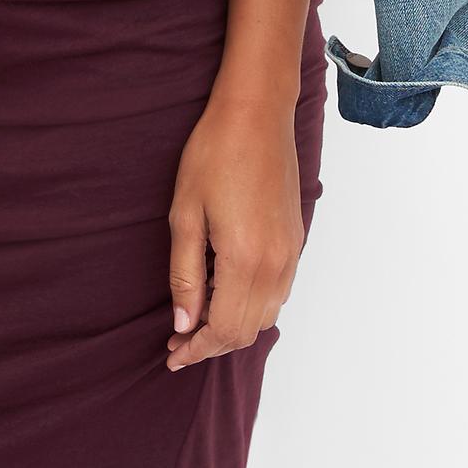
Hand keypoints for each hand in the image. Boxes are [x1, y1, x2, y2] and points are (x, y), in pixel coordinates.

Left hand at [163, 92, 306, 371]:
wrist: (257, 113)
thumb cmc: (214, 154)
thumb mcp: (185, 215)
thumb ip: (185, 275)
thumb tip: (184, 322)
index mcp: (245, 260)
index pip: (223, 330)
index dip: (195, 349)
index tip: (171, 354)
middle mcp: (276, 264)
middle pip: (247, 331)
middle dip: (212, 344)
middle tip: (178, 340)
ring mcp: (291, 253)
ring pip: (267, 315)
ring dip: (234, 326)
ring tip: (198, 318)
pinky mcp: (296, 239)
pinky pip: (278, 292)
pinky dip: (253, 306)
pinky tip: (226, 293)